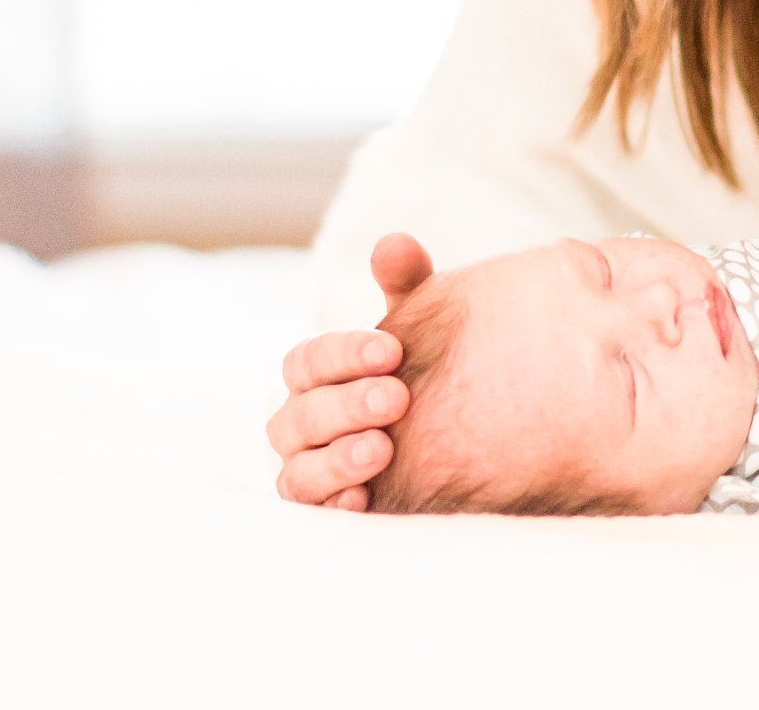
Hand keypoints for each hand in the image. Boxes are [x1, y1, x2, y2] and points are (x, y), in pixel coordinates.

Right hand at [265, 232, 435, 508]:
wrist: (461, 427)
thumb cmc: (426, 367)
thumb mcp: (423, 325)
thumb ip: (407, 286)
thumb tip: (394, 243)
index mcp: (316, 375)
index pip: (306, 362)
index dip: (343, 355)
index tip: (394, 351)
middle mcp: (302, 425)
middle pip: (299, 417)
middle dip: (346, 406)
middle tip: (398, 398)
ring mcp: (311, 471)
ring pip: (296, 471)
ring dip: (336, 460)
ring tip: (381, 449)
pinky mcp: (334, 509)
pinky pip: (315, 514)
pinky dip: (335, 504)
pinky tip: (364, 498)